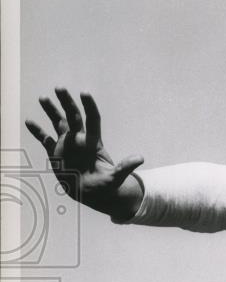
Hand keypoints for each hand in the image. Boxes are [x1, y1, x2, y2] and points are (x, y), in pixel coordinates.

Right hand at [25, 88, 143, 218]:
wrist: (92, 193)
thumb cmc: (105, 186)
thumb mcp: (116, 178)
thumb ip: (125, 167)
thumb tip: (140, 158)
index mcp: (93, 143)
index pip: (92, 120)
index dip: (89, 106)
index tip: (84, 93)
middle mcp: (79, 140)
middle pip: (73, 116)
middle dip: (66, 102)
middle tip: (60, 87)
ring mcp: (67, 145)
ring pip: (58, 123)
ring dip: (51, 111)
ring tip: (43, 98)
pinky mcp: (56, 153)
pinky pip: (45, 140)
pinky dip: (38, 132)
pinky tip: (29, 122)